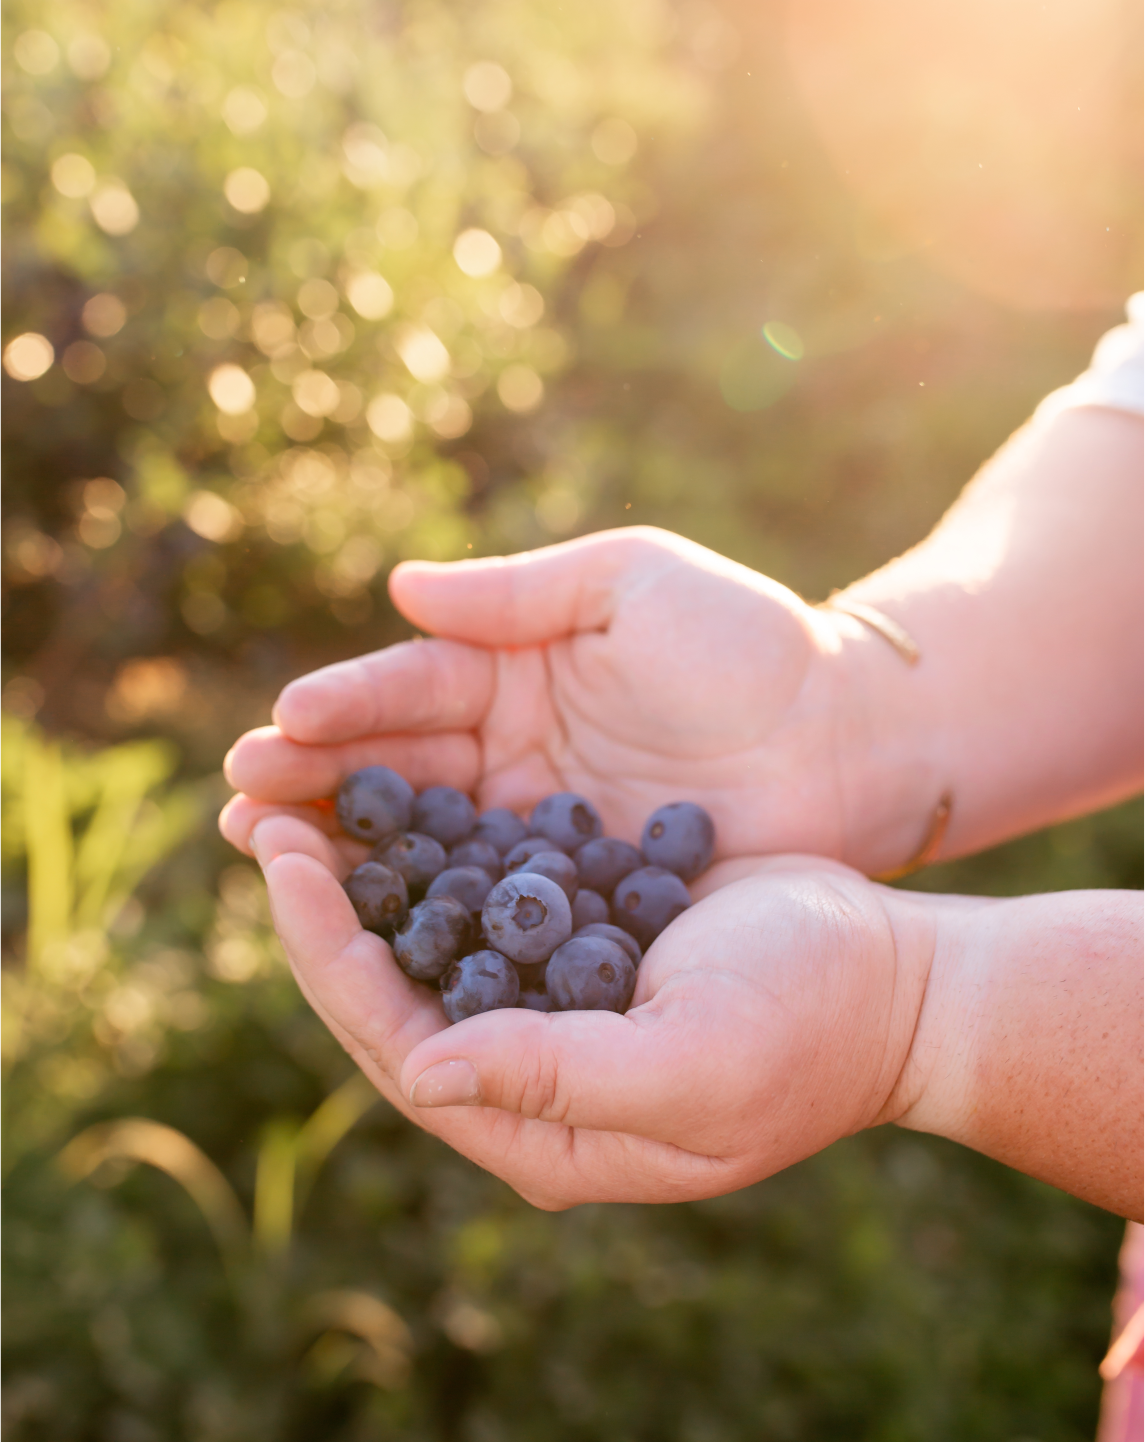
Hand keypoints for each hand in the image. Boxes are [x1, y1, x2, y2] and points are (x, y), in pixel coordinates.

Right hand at [221, 528, 927, 870]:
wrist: (852, 739)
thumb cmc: (751, 643)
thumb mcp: (632, 582)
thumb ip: (518, 592)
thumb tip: (397, 589)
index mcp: (516, 671)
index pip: (412, 689)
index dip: (345, 709)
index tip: (280, 728)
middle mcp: (512, 753)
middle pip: (396, 771)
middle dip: (314, 784)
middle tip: (240, 805)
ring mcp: (537, 831)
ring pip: (425, 844)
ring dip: (345, 853)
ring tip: (266, 857)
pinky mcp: (575, 898)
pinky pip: (488, 908)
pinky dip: (428, 917)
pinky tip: (367, 927)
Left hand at [245, 812, 934, 1208]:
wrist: (896, 977)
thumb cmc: (812, 1024)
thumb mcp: (694, 1064)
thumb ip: (559, 1080)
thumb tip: (418, 1072)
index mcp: (539, 1129)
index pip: (396, 1040)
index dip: (328, 951)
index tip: (284, 860)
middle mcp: (529, 1078)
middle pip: (389, 991)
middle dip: (322, 905)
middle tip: (262, 809)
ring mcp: (551, 1013)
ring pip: (426, 942)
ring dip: (366, 870)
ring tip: (306, 791)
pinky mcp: (578, 952)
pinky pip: (482, 901)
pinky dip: (434, 849)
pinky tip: (400, 791)